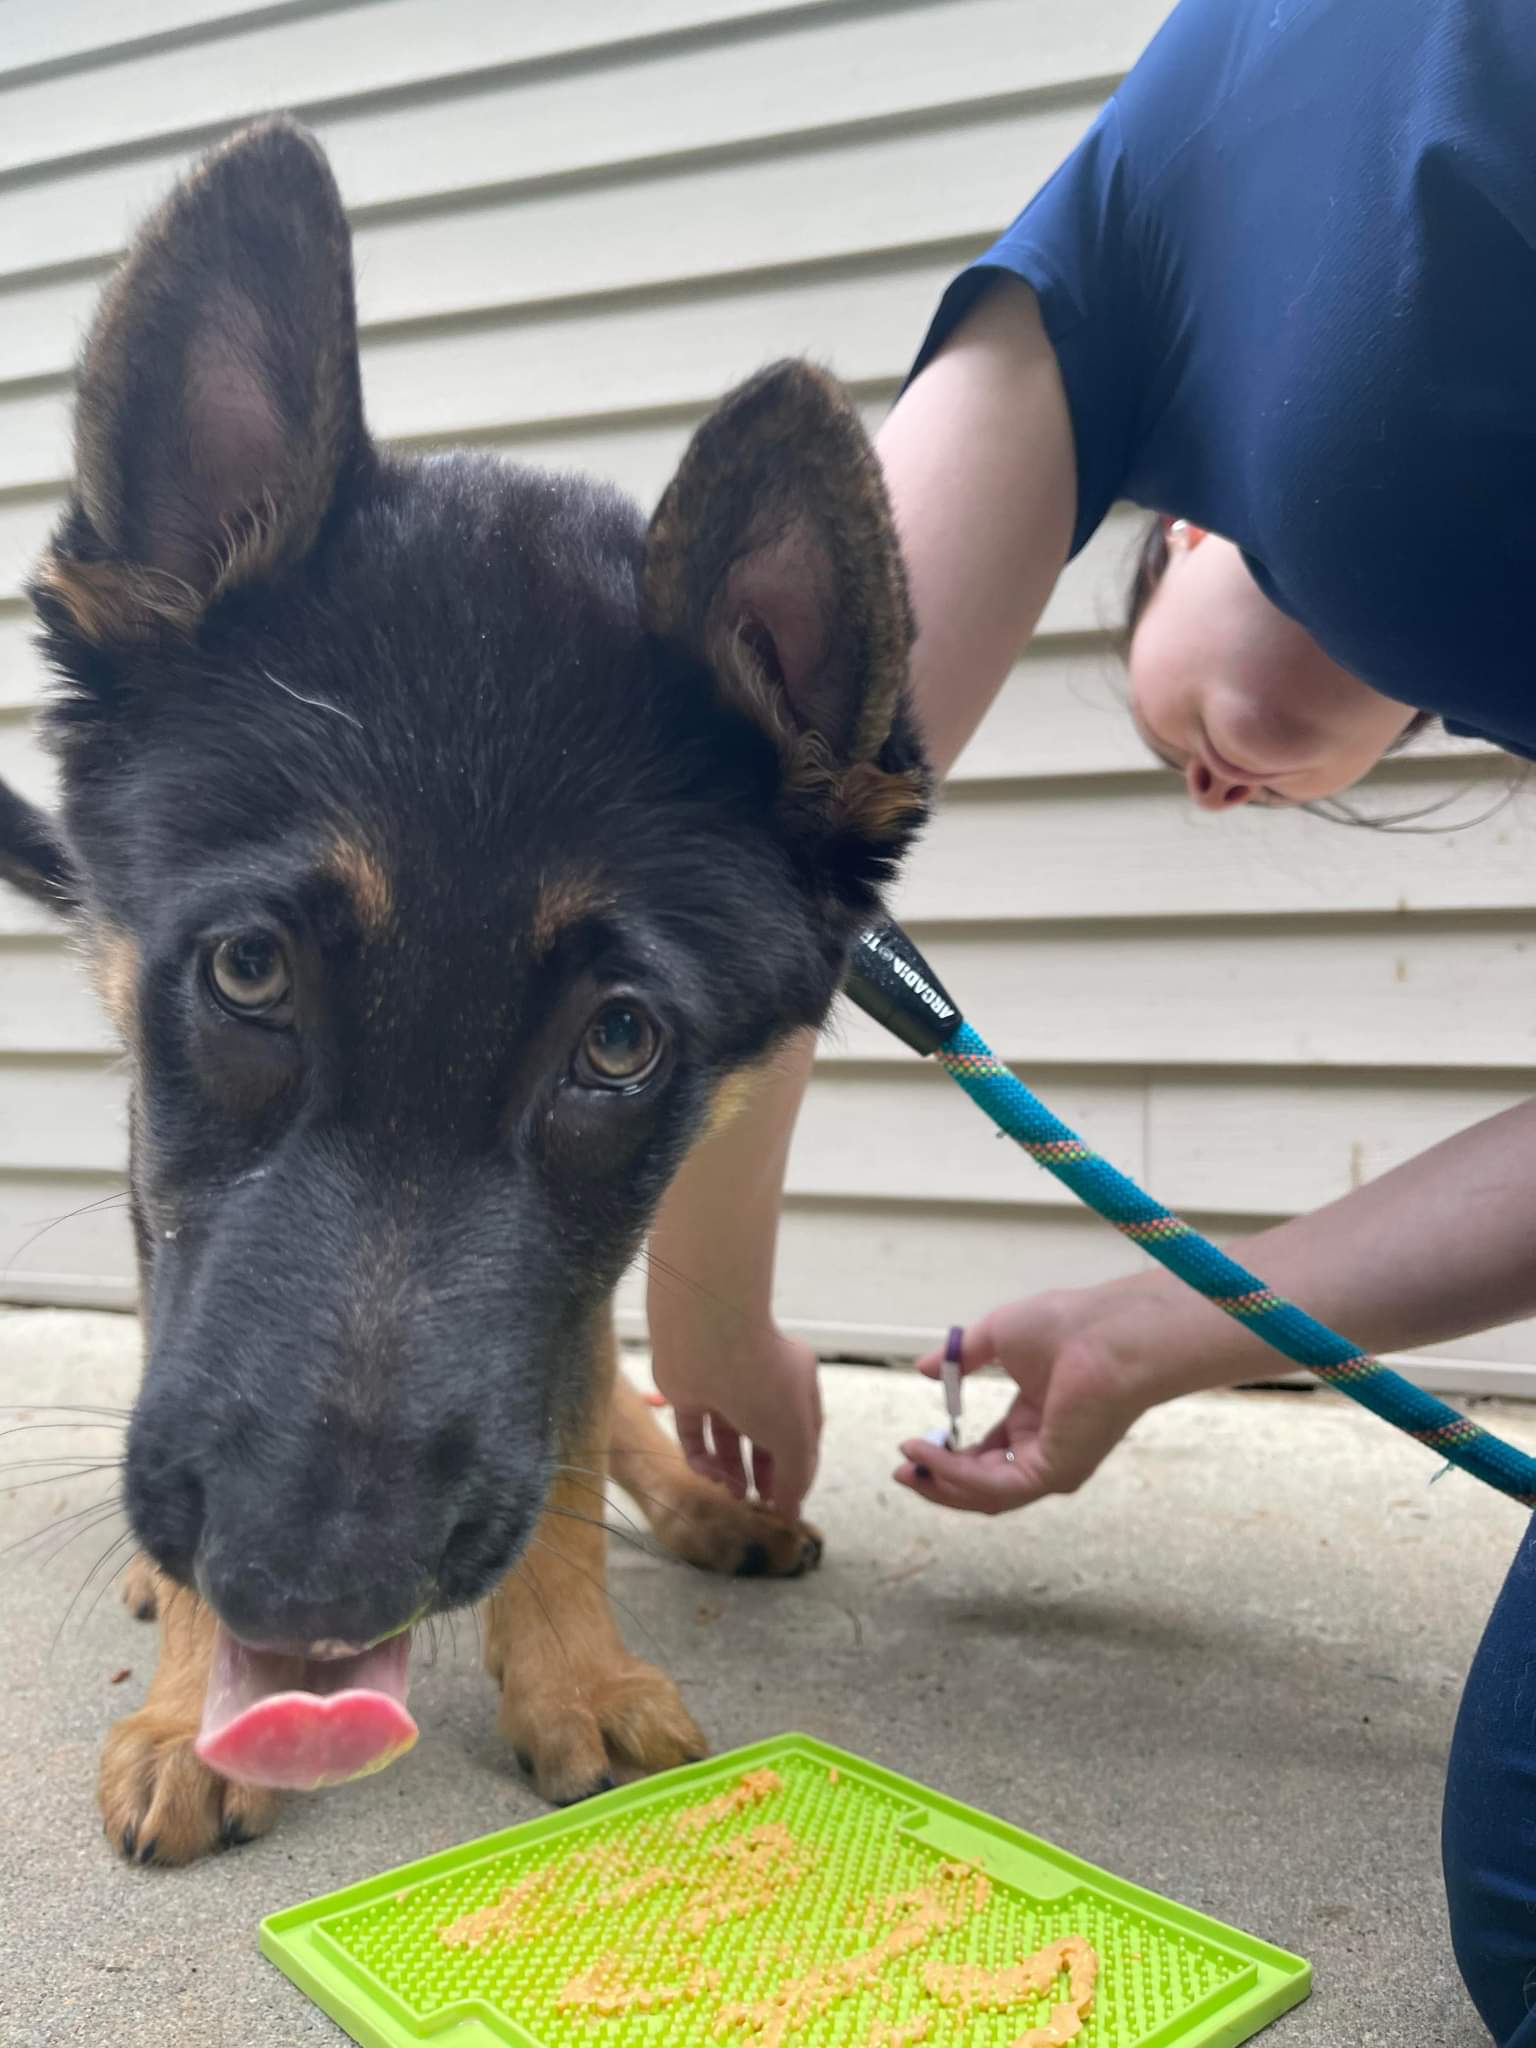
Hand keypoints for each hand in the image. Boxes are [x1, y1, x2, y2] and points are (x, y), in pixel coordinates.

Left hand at [651, 1318, 821, 1521]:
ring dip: (732, 1469)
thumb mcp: (793, 1434)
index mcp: (795, 1384)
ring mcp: (722, 1387)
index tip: (789, 1504)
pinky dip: (701, 1457)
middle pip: (763, 1437)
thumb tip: (791, 1510)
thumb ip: (795, 1474)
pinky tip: (710, 1474)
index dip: (797, 1469)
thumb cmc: (761, 1379)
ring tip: (735, 1493)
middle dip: (764, 1472)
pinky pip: (694, 1433)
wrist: (707, 1337)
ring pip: (727, 1438)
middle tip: (760, 1502)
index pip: (800, 1433)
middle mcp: (759, 1383)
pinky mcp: (688, 1393)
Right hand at [894, 1283, 1183, 1514]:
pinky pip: (996, 1486)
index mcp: (1038, 1419)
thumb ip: (960, 1358)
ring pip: (987, 1494)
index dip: (949, 1455)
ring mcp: (1052, 1466)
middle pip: (983, 1483)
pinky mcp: (1054, 1473)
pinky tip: (930, 1455)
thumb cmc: (1066, 1325)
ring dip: (943, 1485)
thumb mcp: (997, 1336)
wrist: (1106, 1332)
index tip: (913, 1444)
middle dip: (939, 1479)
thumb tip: (924, 1369)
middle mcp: (1046, 1449)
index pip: (988, 1454)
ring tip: (907, 1468)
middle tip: (903, 1468)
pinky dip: (957, 1475)